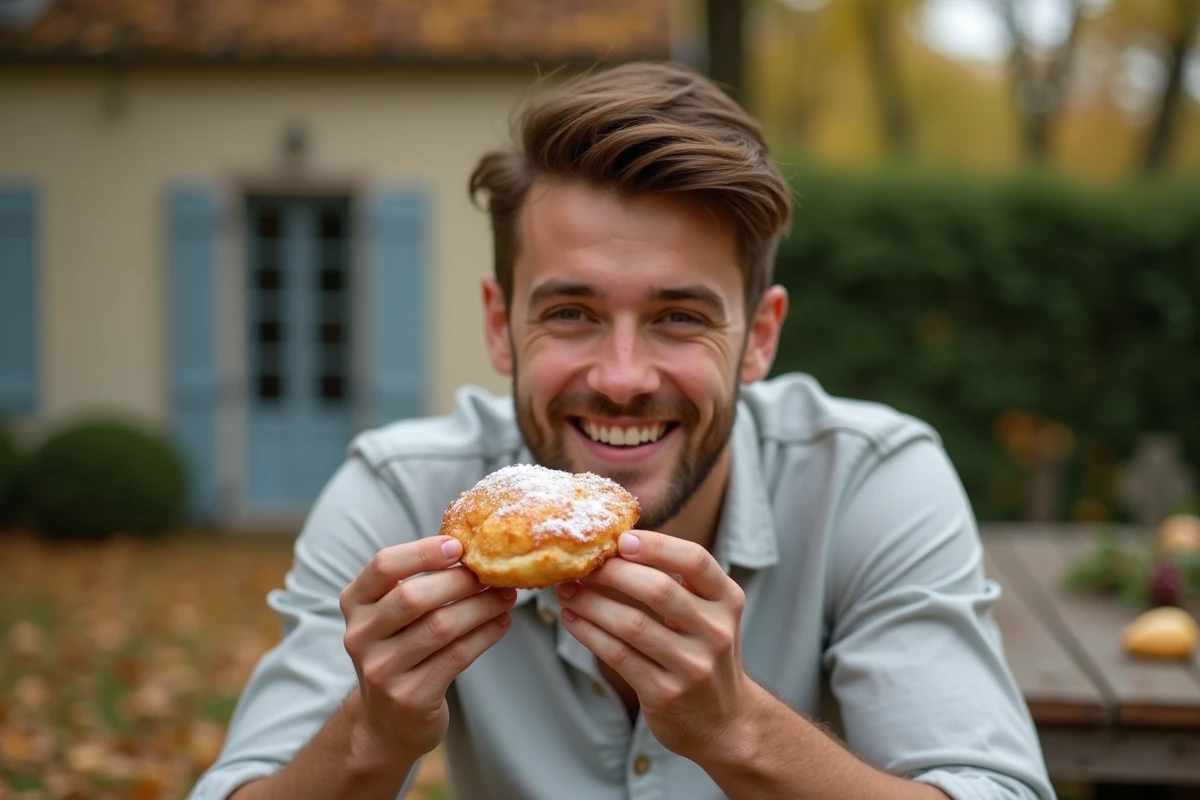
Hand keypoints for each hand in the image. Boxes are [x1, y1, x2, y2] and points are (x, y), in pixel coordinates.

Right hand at [340, 536, 516, 760]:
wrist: (387, 722)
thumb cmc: (400, 652)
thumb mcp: (391, 616)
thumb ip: (417, 583)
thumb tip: (471, 549)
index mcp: (354, 603)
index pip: (382, 566)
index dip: (422, 552)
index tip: (457, 546)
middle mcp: (359, 636)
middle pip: (413, 597)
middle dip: (460, 581)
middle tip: (492, 573)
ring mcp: (381, 670)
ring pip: (440, 627)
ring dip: (481, 607)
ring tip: (505, 596)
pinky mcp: (409, 697)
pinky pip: (456, 656)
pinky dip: (486, 635)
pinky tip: (501, 622)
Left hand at [555, 530, 754, 758]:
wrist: (724, 721)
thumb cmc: (705, 653)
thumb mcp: (709, 614)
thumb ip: (679, 582)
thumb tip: (619, 545)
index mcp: (727, 600)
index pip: (695, 560)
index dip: (657, 545)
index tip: (621, 539)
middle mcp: (715, 631)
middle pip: (658, 589)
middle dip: (612, 572)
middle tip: (582, 564)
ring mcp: (692, 665)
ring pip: (631, 623)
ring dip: (591, 602)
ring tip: (567, 590)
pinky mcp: (665, 692)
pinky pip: (618, 654)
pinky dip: (589, 633)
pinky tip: (573, 619)